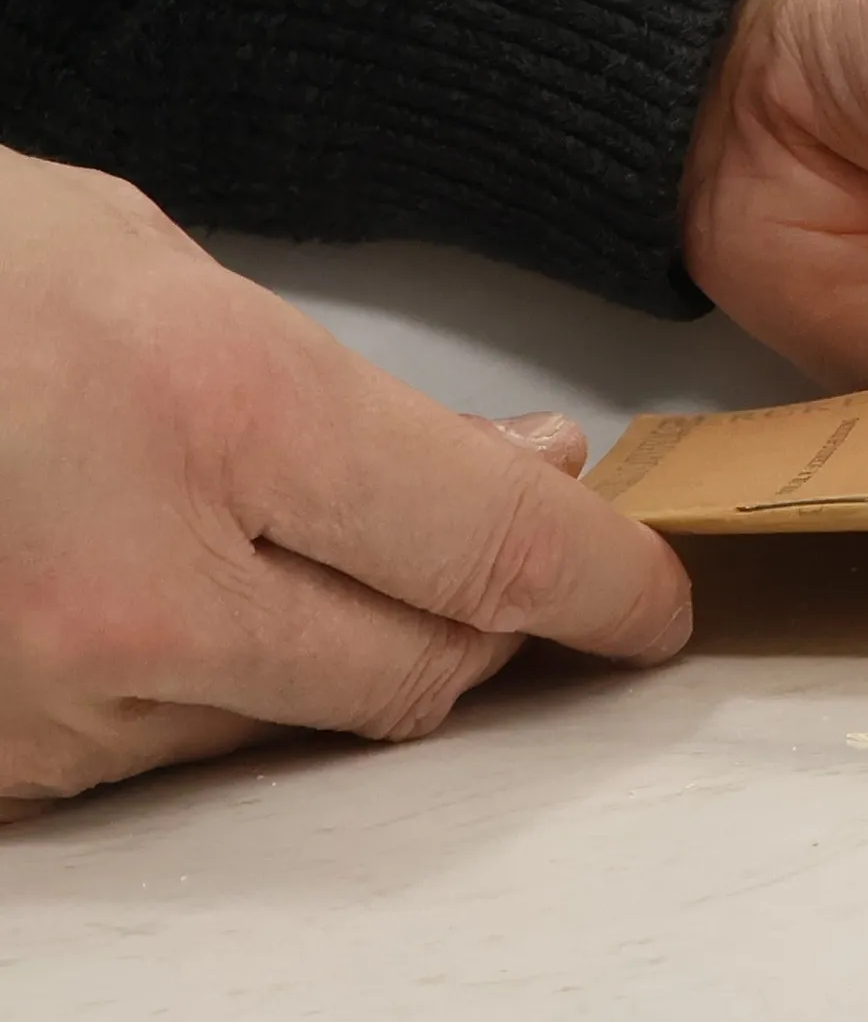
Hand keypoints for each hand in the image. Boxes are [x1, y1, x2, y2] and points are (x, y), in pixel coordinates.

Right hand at [0, 149, 690, 818]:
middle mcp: (139, 590)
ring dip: (360, 642)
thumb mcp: (169, 275)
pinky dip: (237, 679)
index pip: (495, 550)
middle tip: (514, 556)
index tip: (654, 599)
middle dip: (497, 623)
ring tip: (323, 539)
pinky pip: (183, 746)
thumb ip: (360, 396)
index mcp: (217, 419)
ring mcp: (52, 701)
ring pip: (303, 718)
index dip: (607, 582)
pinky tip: (213, 588)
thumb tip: (521, 468)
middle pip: (423, 670)